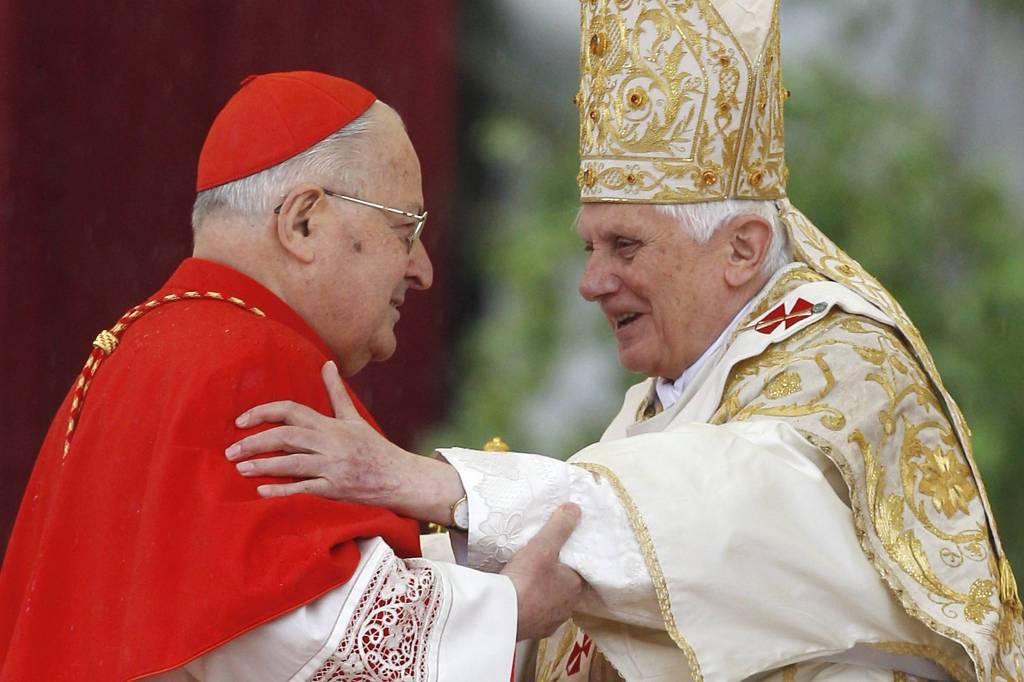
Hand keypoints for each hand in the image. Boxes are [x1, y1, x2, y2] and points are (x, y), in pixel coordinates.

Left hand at [225, 361, 463, 522]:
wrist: (398, 477)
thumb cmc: (374, 447)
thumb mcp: (354, 418)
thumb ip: (336, 392)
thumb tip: (328, 364)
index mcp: (331, 425)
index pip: (292, 411)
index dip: (264, 413)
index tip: (241, 421)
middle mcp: (330, 443)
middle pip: (286, 437)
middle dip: (255, 442)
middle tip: (230, 450)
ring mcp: (333, 467)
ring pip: (292, 463)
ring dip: (263, 465)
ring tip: (240, 468)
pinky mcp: (335, 489)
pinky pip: (304, 489)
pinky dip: (282, 490)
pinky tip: (261, 491)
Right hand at [500, 503, 584, 640]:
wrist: (501, 615)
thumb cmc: (526, 580)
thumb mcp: (543, 546)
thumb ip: (559, 527)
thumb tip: (575, 508)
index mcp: (574, 587)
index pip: (579, 573)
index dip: (570, 563)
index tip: (561, 556)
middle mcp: (567, 607)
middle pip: (565, 589)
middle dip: (556, 580)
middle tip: (544, 567)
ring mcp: (550, 622)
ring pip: (551, 604)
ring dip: (543, 596)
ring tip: (530, 583)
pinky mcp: (533, 632)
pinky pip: (535, 617)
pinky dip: (530, 608)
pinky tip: (520, 601)